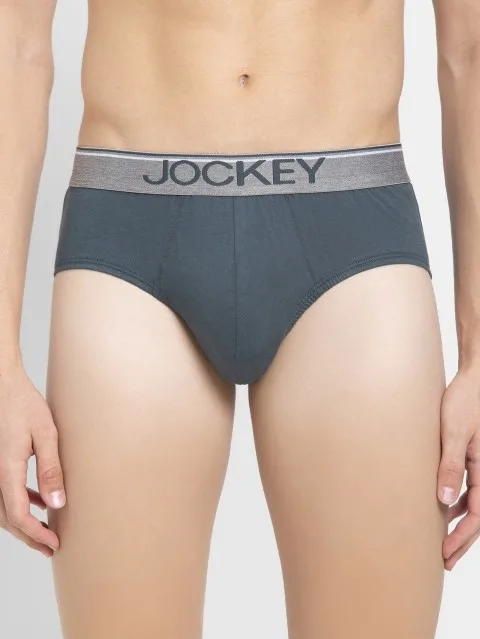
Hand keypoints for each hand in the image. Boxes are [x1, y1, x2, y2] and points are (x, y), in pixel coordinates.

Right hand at [0, 362, 65, 556]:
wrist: (4, 385)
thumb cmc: (24, 404)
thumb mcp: (46, 435)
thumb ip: (51, 470)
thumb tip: (57, 504)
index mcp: (7, 470)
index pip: (18, 516)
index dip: (35, 534)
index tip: (54, 544)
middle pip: (8, 518)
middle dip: (29, 536)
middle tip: (50, 547)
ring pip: (4, 508)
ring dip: (24, 522)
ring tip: (46, 531)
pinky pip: (7, 492)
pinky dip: (21, 503)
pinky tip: (40, 502)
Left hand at [437, 365, 479, 569]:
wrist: (473, 379)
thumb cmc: (465, 401)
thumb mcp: (454, 432)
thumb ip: (450, 464)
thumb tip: (445, 499)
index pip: (478, 514)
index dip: (463, 537)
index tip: (446, 554)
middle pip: (478, 514)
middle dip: (463, 539)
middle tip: (445, 560)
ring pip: (474, 502)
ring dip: (460, 522)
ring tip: (444, 540)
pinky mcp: (472, 456)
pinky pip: (469, 486)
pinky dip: (458, 502)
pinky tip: (445, 506)